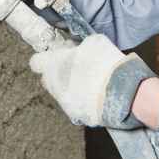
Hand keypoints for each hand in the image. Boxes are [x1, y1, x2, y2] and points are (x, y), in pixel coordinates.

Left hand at [28, 34, 155, 128]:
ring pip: (60, 93)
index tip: (55, 57)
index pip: (36, 62)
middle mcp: (54, 85)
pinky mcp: (76, 115)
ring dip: (68, 87)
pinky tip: (93, 95)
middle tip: (73, 68)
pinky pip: (73, 105)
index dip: (45, 59)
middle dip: (56, 74)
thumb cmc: (107, 64)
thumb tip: (77, 48)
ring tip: (87, 82)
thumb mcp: (94, 43)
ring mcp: (64, 102)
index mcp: (54, 65)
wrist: (123, 92)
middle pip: (47, 79)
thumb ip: (79, 46)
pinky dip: (80, 100)